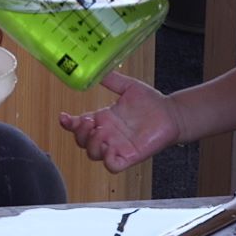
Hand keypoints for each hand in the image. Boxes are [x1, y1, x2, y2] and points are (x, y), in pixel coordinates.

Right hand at [57, 71, 181, 172]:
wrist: (172, 113)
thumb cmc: (152, 102)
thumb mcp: (128, 87)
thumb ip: (112, 79)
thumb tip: (97, 69)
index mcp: (104, 118)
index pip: (79, 125)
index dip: (68, 124)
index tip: (64, 117)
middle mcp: (108, 134)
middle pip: (82, 142)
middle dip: (79, 133)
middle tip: (88, 122)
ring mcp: (117, 146)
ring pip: (93, 154)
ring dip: (92, 144)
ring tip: (101, 131)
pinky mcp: (130, 156)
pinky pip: (112, 166)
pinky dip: (107, 160)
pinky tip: (110, 148)